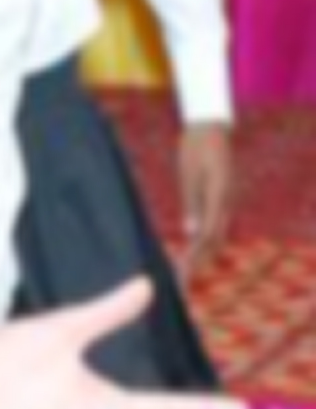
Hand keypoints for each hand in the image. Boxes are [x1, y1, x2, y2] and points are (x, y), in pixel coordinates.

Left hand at [176, 120, 235, 269]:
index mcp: (219, 196)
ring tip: (187, 271)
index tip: (183, 271)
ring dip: (203, 252)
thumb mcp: (189, 175)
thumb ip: (192, 204)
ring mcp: (226, 200)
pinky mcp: (221, 198)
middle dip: (199, 260)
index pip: (208, 233)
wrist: (209, 127)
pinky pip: (215, 223)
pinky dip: (205, 239)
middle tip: (183, 280)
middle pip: (214, 239)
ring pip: (216, 233)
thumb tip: (192, 233)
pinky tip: (194, 249)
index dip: (196, 255)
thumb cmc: (195, 148)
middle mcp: (226, 201)